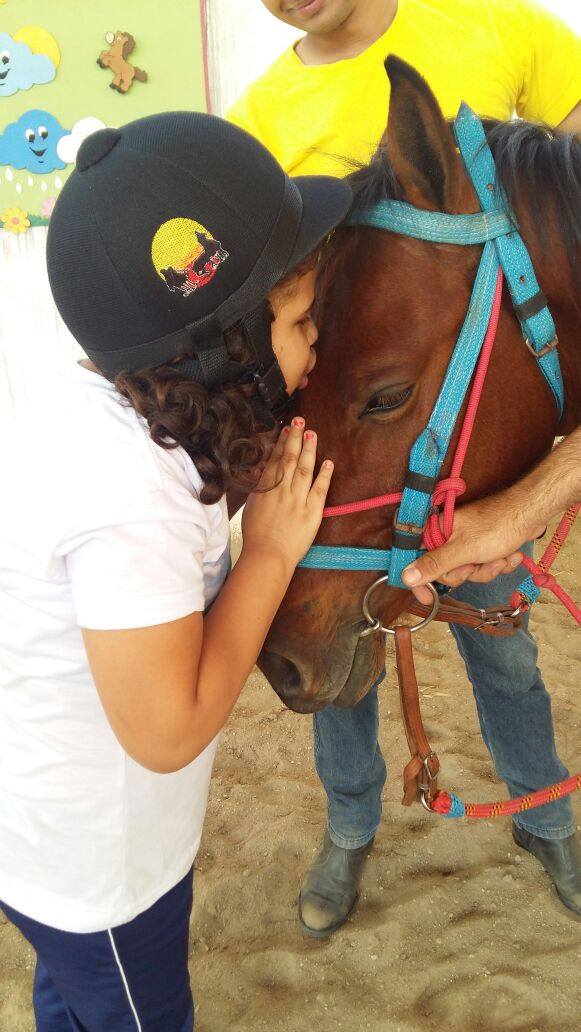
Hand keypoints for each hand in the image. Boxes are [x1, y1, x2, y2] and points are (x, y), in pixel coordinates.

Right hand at [242, 417, 332, 569]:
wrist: (267, 556)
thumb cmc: (256, 535)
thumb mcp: (251, 506)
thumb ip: (259, 487)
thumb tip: (262, 470)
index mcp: (265, 489)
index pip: (274, 460)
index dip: (281, 442)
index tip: (287, 429)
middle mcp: (281, 491)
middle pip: (289, 459)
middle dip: (295, 438)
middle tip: (300, 420)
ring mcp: (297, 500)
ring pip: (303, 469)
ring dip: (309, 450)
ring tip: (312, 433)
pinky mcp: (312, 512)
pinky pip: (320, 490)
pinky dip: (324, 475)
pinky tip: (328, 462)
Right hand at [401, 494, 543, 604]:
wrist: (531, 513)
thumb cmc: (497, 526)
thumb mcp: (463, 550)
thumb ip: (434, 564)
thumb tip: (405, 577)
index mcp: (436, 533)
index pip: (416, 561)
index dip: (420, 582)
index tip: (428, 599)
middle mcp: (447, 537)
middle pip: (447, 571)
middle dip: (468, 572)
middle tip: (478, 563)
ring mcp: (466, 543)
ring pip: (468, 571)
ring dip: (488, 569)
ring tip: (501, 556)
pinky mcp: (482, 547)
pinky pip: (483, 566)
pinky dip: (498, 563)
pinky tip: (511, 554)